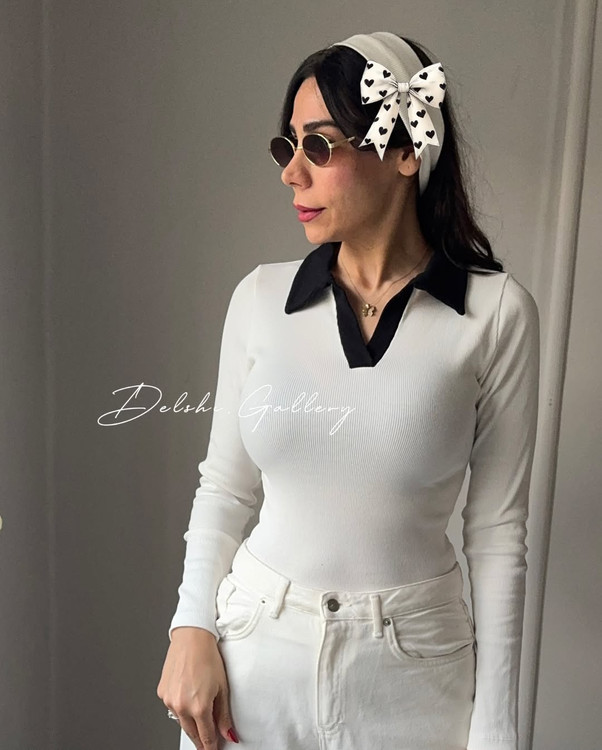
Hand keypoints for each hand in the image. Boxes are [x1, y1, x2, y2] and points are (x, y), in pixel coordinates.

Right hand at [157, 626, 238, 748]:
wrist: (191, 637)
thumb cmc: (208, 656)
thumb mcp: (222, 687)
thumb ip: (224, 715)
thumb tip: (228, 734)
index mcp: (199, 706)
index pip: (206, 737)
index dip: (211, 747)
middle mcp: (181, 706)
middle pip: (192, 733)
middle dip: (201, 738)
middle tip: (209, 740)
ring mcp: (169, 700)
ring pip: (181, 721)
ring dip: (191, 722)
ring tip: (200, 713)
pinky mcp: (162, 693)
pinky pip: (172, 707)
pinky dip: (181, 707)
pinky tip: (188, 697)